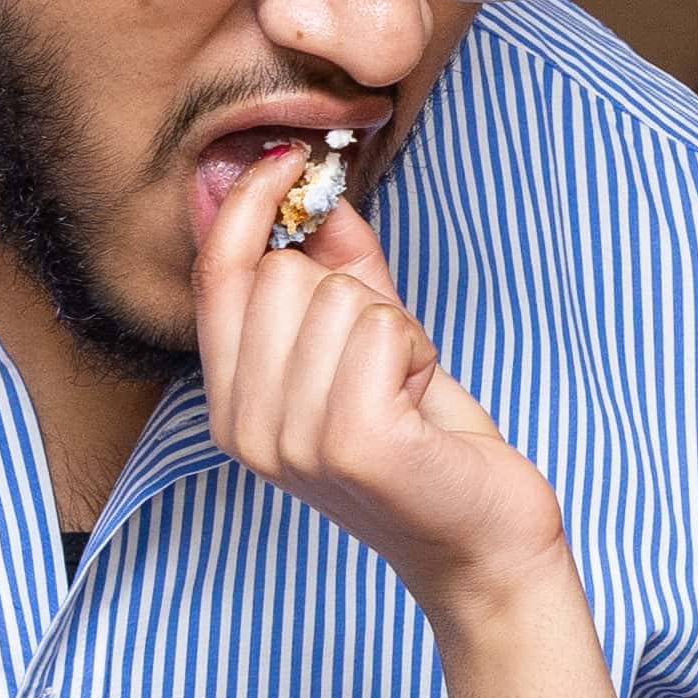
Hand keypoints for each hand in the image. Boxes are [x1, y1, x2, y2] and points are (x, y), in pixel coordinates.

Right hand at [189, 163, 563, 612]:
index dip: (249, 205)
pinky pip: (382, 330)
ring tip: (407, 389)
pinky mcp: (354, 442)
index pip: (216, 275)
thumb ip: (336, 265)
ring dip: (394, 331)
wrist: (482, 540)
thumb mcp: (371, 341)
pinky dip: (417, 351)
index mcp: (232, 406)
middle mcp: (248, 429)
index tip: (286, 158)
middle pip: (284, 276)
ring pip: (338, 298)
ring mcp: (295, 441)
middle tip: (387, 363)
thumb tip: (311, 186)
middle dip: (355, 297)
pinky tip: (421, 401)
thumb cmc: (427, 445)